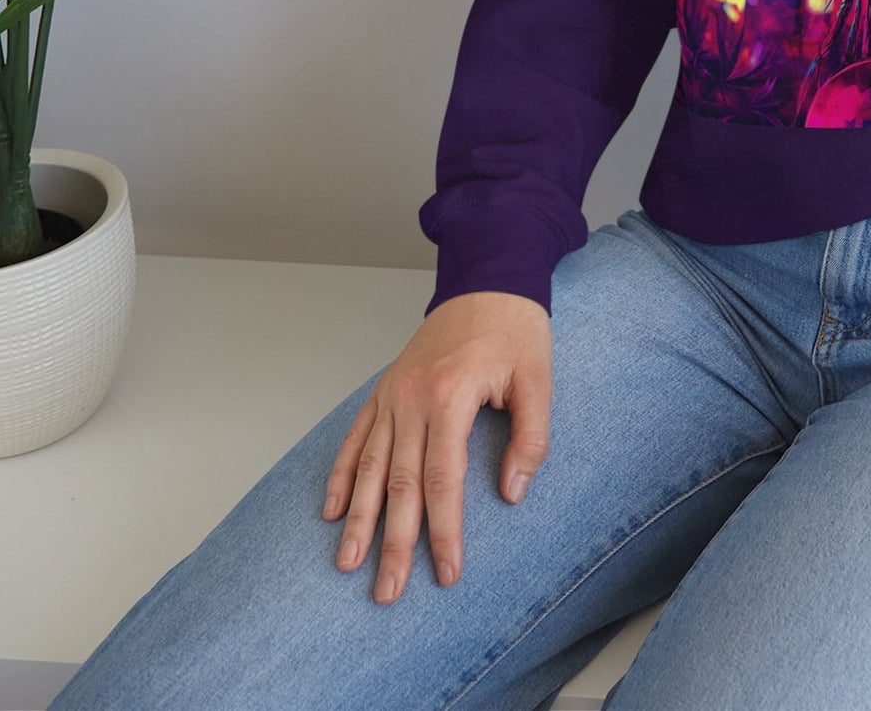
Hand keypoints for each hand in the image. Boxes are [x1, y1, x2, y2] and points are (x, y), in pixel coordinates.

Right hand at [324, 289, 550, 603]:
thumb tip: (511, 493)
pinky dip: (341, 474)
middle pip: (399, 483)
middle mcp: (412, 398)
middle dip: (392, 542)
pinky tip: (332, 509)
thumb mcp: (538, 380)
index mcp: (451, 396)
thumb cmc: (516, 328)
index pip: (443, 480)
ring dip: (357, 518)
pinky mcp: (385, 389)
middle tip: (387, 592)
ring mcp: (393, 393)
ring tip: (347, 564)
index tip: (446, 572)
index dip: (444, 531)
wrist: (488, 278)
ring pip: (368, 466)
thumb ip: (530, 438)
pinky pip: (356, 437)